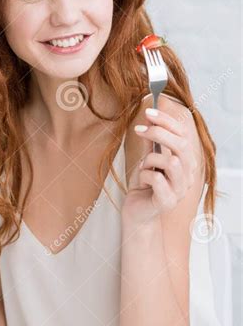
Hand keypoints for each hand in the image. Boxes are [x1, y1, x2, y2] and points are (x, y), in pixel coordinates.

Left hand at [123, 106, 197, 225]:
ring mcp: (180, 189)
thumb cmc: (145, 186)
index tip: (148, 112)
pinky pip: (157, 179)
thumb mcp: (148, 160)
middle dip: (159, 133)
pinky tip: (142, 180)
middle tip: (139, 130)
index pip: (184, 135)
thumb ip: (152, 142)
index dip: (167, 121)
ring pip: (171, 162)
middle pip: (182, 146)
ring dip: (150, 159)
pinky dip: (145, 175)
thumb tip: (150, 117)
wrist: (137, 213)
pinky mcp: (168, 201)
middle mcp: (188, 175)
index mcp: (186, 162)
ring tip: (142, 167)